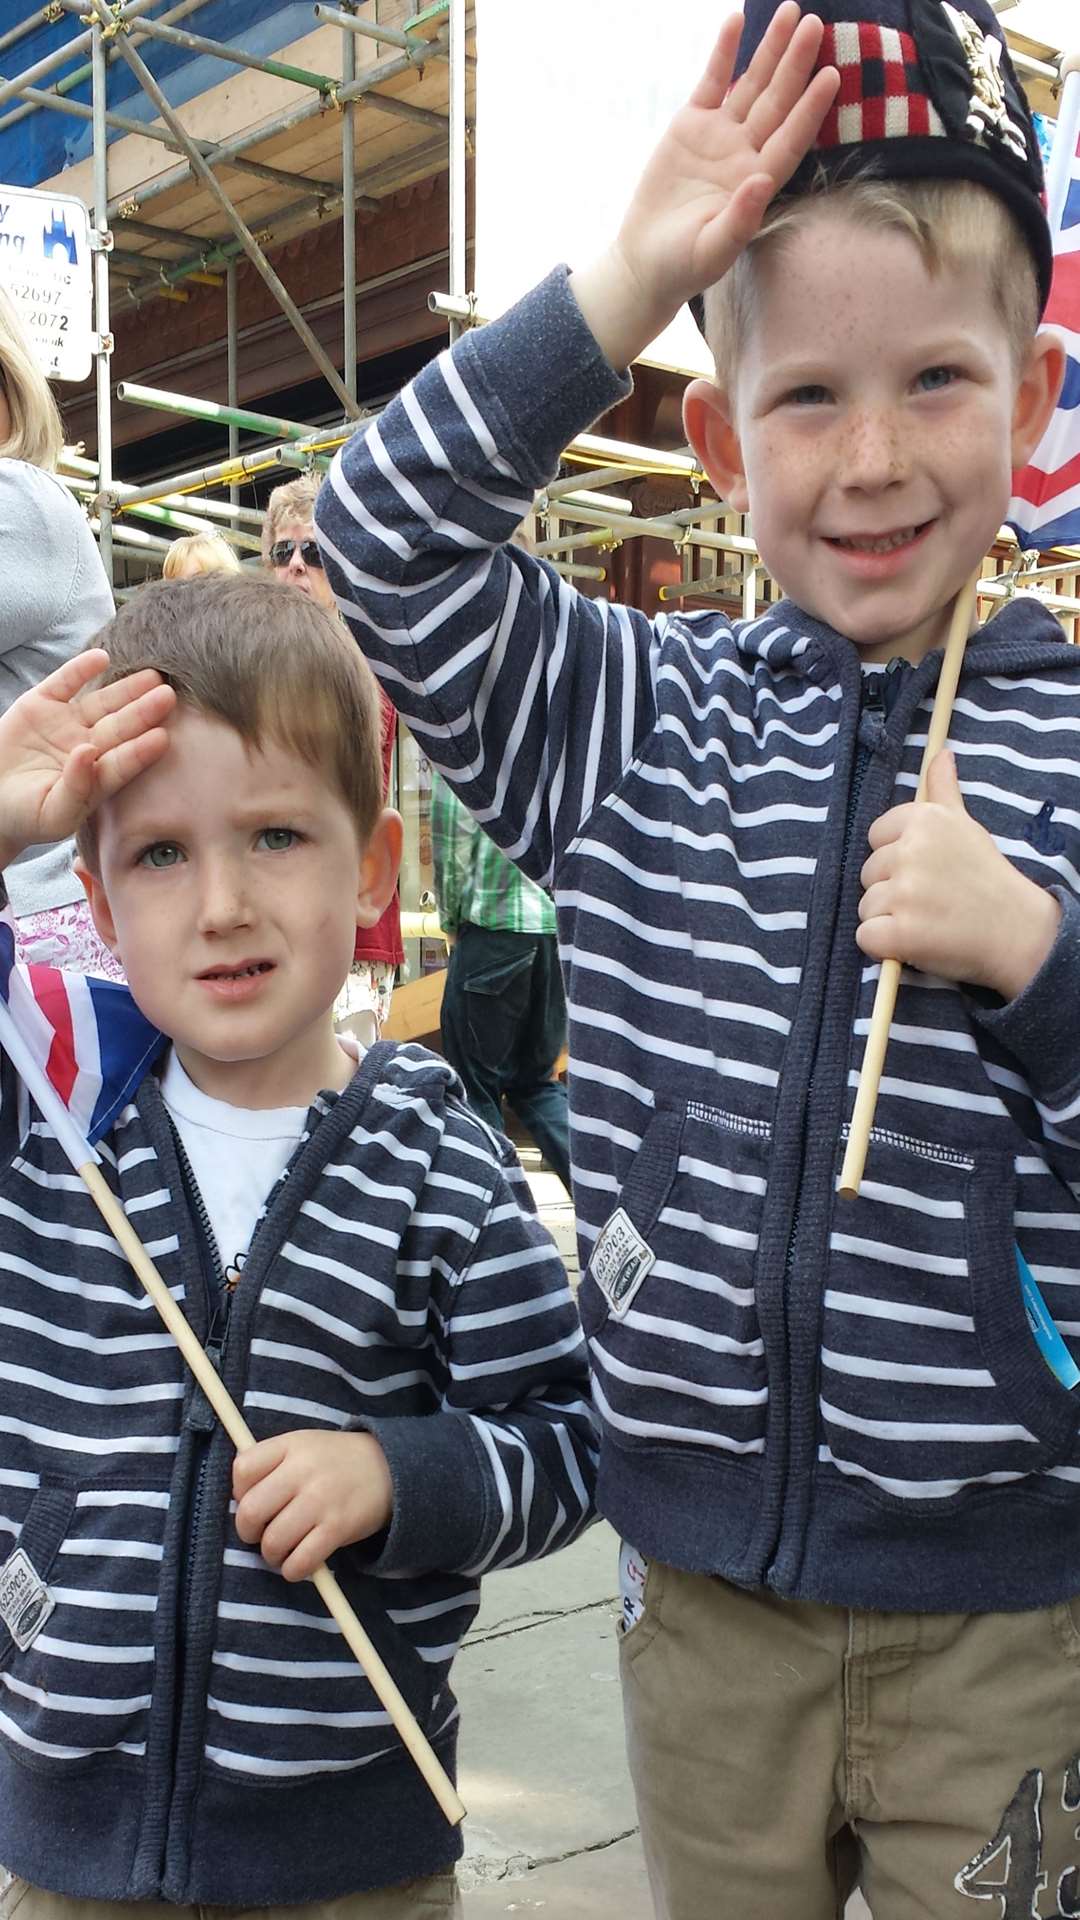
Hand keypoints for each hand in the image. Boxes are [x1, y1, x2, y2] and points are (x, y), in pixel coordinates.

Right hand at [0, 649, 175, 867]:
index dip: (141, 751)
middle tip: (169, 697)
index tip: (162, 738)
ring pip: (102, 703)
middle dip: (144, 712)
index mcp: (96, 778)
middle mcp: (89, 746)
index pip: (123, 762)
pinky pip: (65, 682)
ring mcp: (67, 723)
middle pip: (121, 727)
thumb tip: (88, 753)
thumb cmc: (26, 817)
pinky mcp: (43, 704)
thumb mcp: (52, 815)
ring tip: (152, 677)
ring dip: (126, 689)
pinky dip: (81, 669)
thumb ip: (76, 789)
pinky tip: (102, 658)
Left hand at [232, 1429, 393, 1582]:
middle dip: (248, 1531)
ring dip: (270, 1555)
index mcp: (291, 1445)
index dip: (239, 1492)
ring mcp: (321, 1500)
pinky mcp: (338, 1528)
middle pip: (250, 1511)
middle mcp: (303, 1470)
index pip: (242, 1469)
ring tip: (281, 1550)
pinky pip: (300, 1561)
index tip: (252, 1499)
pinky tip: (298, 1563)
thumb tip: (238, 1497)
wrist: (389, 1468)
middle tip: (260, 1533)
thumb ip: (271, 1463)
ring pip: (272, 1541)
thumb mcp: (303, 1445)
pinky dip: (292, 1570)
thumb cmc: (335, 1461)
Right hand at [569, 4, 838, 368]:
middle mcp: (745, 154)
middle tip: (817, 25)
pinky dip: (724, 52)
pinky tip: (737, 21)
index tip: (830, 77)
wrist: (646, 262)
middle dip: (796, 64)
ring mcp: (719, 136)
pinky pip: (712, 81)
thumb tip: (762, 182)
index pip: (790, 140)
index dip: (810, 109)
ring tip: (791, 12)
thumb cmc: (682, 266)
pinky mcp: (690, 126)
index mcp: (757, 183)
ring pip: (751, 85)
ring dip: (770, 50)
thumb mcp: (711, 252)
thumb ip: (740, 220)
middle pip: (777, 102)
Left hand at [857, 751, 1061, 999]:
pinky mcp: (900, 932)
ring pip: (866, 907)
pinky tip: (916, 942)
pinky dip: (885, 947)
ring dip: (889, 920)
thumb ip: (943, 790)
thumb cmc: (987, 878)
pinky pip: (866, 938)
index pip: (876, 837)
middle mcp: (911, 851)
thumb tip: (940, 753)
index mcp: (923, 820)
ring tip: (928, 920)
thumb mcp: (966, 826)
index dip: (896, 859)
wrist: (1017, 931)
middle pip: (868, 873)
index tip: (926, 870)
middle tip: (932, 899)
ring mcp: (904, 892)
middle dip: (892, 890)